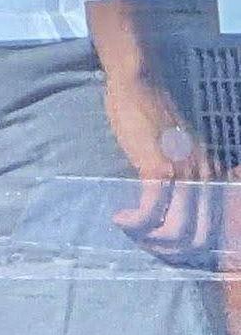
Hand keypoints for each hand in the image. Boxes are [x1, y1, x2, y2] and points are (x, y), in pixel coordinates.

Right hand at [105, 65, 224, 265]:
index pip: (213, 229)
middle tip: (144, 246)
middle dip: (169, 251)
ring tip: (131, 232)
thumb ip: (181, 175)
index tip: (162, 246)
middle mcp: (206, 178)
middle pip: (198, 238)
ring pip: (178, 231)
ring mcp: (184, 174)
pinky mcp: (158, 168)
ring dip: (151, 242)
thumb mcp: (179, 149)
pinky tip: (121, 218)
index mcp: (213, 175)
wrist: (139, 83)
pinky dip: (135, 223)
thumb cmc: (152, 112)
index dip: (188, 248)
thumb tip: (168, 206)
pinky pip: (150, 211)